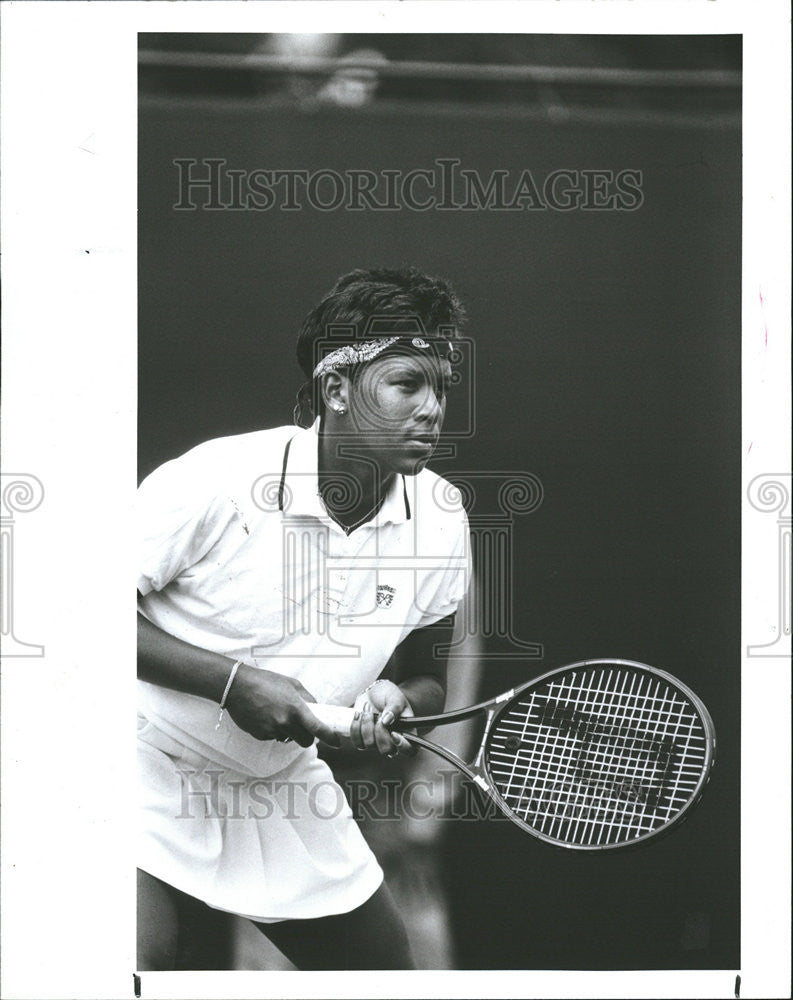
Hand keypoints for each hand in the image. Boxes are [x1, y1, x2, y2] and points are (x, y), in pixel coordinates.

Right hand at [224, 665, 339, 747]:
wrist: (238, 686)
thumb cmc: (266, 681)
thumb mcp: (292, 684)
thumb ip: (307, 698)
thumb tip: (317, 710)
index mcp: (296, 708)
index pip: (318, 728)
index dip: (330, 737)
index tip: (336, 742)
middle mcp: (285, 722)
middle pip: (305, 741)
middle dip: (307, 737)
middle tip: (304, 728)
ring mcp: (272, 730)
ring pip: (288, 739)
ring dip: (289, 732)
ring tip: (277, 714)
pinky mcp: (260, 735)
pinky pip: (274, 737)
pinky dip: (274, 730)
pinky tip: (266, 716)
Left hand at [349, 679, 415, 757]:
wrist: (373, 691)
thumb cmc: (388, 695)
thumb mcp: (396, 697)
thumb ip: (394, 708)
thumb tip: (387, 720)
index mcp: (406, 732)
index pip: (409, 750)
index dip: (402, 746)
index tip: (393, 733)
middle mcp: (391, 741)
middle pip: (386, 750)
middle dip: (379, 732)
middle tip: (379, 716)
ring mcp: (376, 741)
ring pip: (369, 744)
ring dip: (366, 724)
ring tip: (367, 708)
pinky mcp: (362, 739)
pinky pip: (356, 741)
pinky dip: (355, 727)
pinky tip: (358, 714)